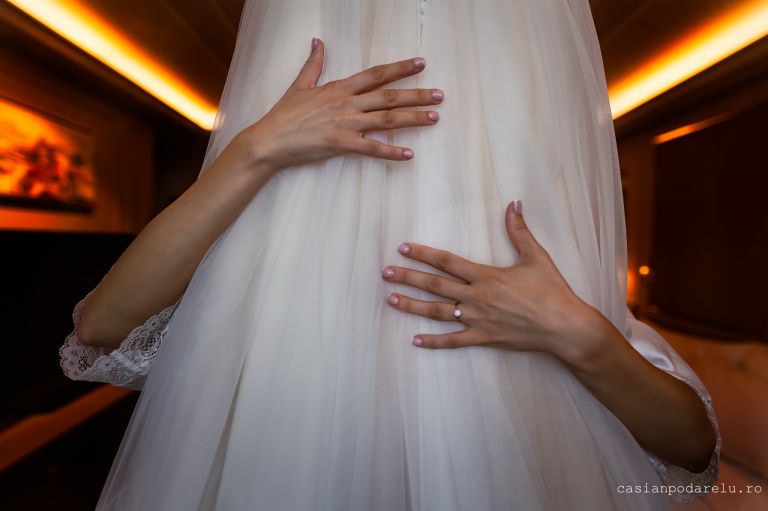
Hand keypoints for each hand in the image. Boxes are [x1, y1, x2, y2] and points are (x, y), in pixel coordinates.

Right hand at [233, 38, 443, 171]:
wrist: (269, 140)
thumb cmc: (284, 115)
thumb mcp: (300, 85)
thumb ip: (313, 64)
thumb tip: (318, 42)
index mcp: (340, 88)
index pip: (376, 74)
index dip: (400, 68)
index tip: (421, 63)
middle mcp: (347, 103)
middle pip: (389, 96)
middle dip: (417, 94)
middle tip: (440, 95)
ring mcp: (346, 123)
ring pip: (387, 119)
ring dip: (412, 118)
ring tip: (434, 117)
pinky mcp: (341, 144)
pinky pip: (372, 149)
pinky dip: (391, 152)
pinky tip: (409, 154)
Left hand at [381, 200, 608, 363]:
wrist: (564, 326)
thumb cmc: (552, 291)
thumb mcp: (536, 256)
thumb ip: (519, 230)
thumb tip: (514, 204)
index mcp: (485, 275)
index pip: (446, 261)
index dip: (423, 253)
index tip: (402, 248)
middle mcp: (476, 297)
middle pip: (434, 285)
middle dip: (407, 277)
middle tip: (385, 273)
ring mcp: (477, 319)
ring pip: (436, 312)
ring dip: (412, 306)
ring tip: (390, 300)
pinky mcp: (484, 338)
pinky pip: (453, 341)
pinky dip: (433, 342)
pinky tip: (415, 340)